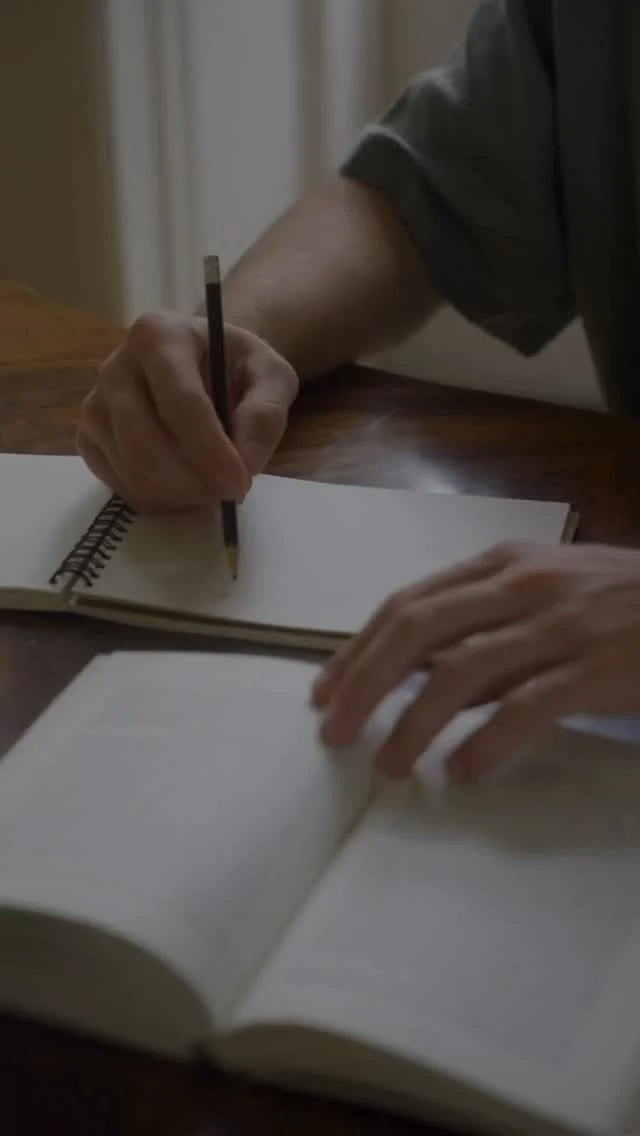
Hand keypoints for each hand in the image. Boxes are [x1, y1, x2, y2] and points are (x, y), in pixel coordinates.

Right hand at [77, 311, 298, 511]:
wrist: (202, 363)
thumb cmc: (235, 367)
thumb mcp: (271, 376)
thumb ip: (266, 414)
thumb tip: (245, 464)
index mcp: (158, 336)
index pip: (180, 403)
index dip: (210, 451)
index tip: (239, 484)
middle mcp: (114, 367)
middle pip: (145, 444)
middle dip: (193, 482)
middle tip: (229, 493)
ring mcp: (95, 405)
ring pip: (132, 471)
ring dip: (179, 495)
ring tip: (211, 485)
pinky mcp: (89, 439)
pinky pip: (121, 485)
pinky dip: (159, 499)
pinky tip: (184, 485)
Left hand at [312, 542, 639, 782]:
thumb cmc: (620, 602)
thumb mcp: (544, 595)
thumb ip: (485, 629)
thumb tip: (421, 679)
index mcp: (501, 565)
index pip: (407, 604)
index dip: (356, 650)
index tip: (324, 692)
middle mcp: (520, 586)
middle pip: (416, 629)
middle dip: (363, 683)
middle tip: (333, 733)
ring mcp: (558, 625)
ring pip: (459, 671)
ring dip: (411, 723)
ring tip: (389, 765)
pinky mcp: (594, 668)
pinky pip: (524, 708)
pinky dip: (483, 743)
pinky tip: (461, 772)